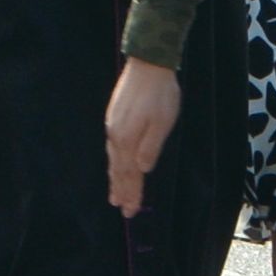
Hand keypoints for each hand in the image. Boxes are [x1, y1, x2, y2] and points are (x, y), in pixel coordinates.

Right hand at [106, 58, 179, 212]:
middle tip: (124, 212)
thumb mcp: (162, 122)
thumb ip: (150, 147)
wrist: (147, 64)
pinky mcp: (114, 118)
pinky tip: (115, 166)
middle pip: (119, 171)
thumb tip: (142, 170)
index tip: (131, 211)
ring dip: (116, 180)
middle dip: (122, 192)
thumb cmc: (160, 94)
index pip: (130, 174)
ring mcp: (113, 127)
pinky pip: (112, 149)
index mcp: (127, 140)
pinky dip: (114, 163)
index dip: (132, 193)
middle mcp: (115, 136)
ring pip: (114, 160)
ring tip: (115, 197)